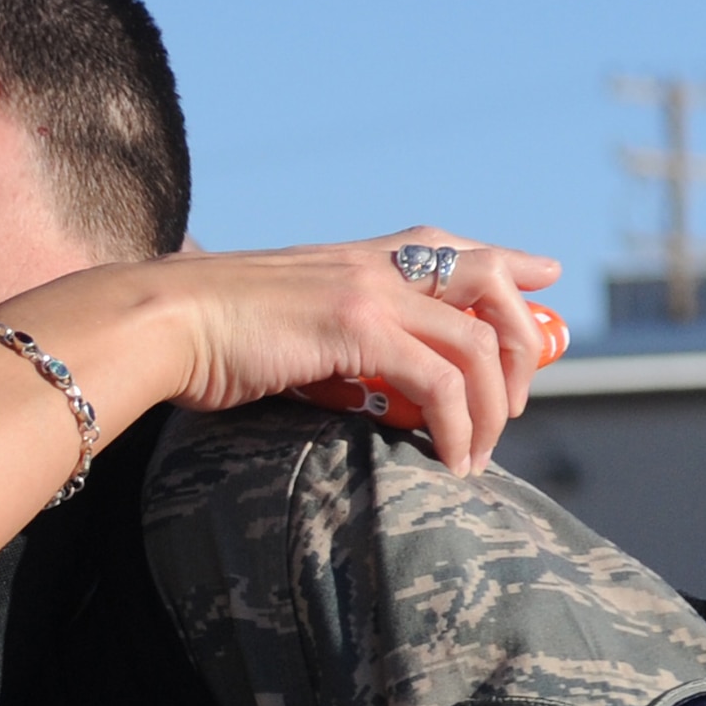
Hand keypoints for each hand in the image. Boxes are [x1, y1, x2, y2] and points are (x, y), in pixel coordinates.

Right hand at [154, 227, 558, 474]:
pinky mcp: (359, 329)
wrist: (160, 322)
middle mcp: (373, 264)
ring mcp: (369, 292)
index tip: (545, 276)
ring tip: (479, 454)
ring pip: (478, 343)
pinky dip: (459, 426)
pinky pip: (441, 382)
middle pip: (491, 286)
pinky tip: (450, 459)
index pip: (448, 246)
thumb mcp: (270, 319)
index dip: (508, 262)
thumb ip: (311, 332)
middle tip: (517, 404)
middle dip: (524, 346)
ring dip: (493, 408)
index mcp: (351, 257)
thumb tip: (317, 366)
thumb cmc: (196, 335)